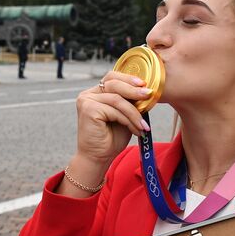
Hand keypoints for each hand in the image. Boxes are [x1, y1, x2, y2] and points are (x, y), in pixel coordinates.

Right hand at [63, 70, 151, 193]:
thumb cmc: (111, 138)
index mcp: (95, 92)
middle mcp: (88, 94)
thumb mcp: (124, 115)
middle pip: (114, 83)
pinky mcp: (88, 109)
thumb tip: (146, 90)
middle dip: (134, 90)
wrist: (98, 158)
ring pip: (117, 99)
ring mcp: (86, 101)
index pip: (112, 77)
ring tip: (144, 125)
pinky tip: (136, 130)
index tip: (145, 84)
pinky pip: (114, 110)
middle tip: (149, 95)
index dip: (128, 78)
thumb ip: (129, 102)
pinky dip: (128, 120)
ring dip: (134, 113)